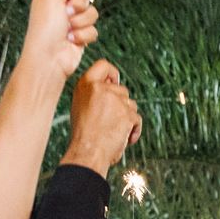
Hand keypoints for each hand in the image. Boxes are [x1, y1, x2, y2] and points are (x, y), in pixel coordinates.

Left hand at [21, 0, 96, 81]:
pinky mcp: (81, 33)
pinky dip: (84, 34)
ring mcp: (72, 18)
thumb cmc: (45, 29)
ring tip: (68, 29)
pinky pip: (93, 28)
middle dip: (80, 0)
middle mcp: (61, 2)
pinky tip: (72, 40)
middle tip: (69, 10)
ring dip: (82, 21)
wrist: (49, 58)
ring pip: (92, 11)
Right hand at [63, 59, 141, 173]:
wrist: (87, 153)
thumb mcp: (81, 106)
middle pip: (122, 90)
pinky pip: (137, 119)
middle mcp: (101, 88)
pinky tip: (124, 139)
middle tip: (110, 121)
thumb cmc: (84, 135)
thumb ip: (95, 93)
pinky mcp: (128, 114)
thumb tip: (112, 85)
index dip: (112, 73)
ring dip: (127, 118)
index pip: (104, 65)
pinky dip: (134, 130)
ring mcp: (116, 100)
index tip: (114, 82)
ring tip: (114, 132)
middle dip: (121, 105)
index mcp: (86, 84)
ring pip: (131, 105)